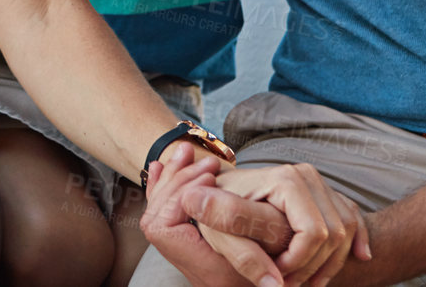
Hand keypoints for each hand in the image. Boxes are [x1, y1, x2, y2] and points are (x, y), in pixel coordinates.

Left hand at [143, 142, 289, 286]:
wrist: (264, 284)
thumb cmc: (267, 273)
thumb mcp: (260, 253)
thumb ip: (236, 230)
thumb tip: (203, 200)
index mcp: (195, 262)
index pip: (164, 222)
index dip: (182, 192)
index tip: (210, 174)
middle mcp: (181, 257)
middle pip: (159, 211)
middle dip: (178, 179)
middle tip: (202, 157)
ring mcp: (180, 249)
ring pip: (160, 207)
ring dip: (172, 177)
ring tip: (186, 151)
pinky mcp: (186, 240)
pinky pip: (164, 209)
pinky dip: (163, 186)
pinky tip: (159, 168)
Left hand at [194, 163, 371, 286]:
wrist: (217, 189)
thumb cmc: (214, 211)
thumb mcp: (218, 233)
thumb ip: (243, 256)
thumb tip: (274, 285)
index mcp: (286, 180)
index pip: (314, 233)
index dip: (300, 262)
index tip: (276, 275)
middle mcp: (307, 175)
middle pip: (334, 233)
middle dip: (314, 266)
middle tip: (287, 283)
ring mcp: (318, 182)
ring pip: (346, 230)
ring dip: (331, 262)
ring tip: (304, 280)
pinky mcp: (325, 192)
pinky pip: (353, 219)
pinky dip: (355, 241)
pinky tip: (358, 257)